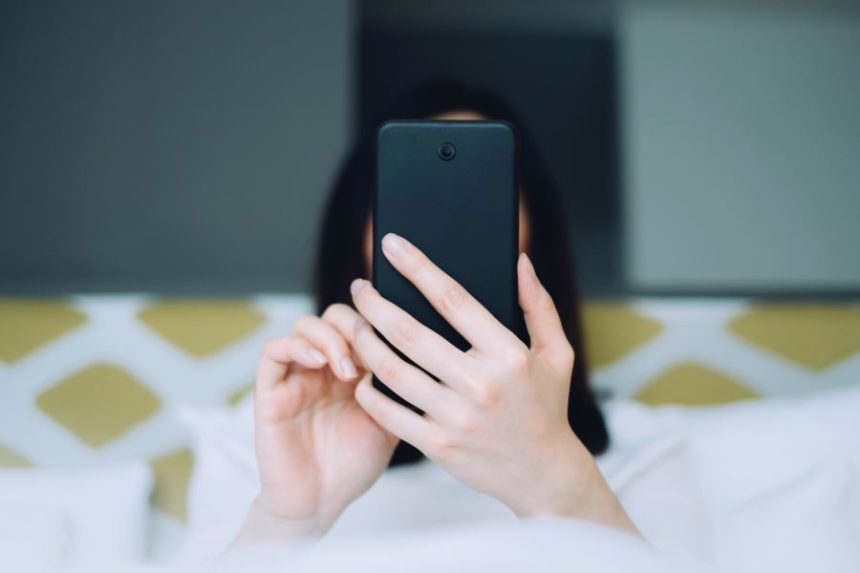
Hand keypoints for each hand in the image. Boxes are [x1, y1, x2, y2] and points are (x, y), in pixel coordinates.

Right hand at [238, 305, 397, 541]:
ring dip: (330, 338)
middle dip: (355, 327)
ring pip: (305, 326)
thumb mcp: (391, 421)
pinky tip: (318, 362)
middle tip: (370, 356)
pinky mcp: (270, 391)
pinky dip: (296, 347)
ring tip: (347, 368)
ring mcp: (296, 376)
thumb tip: (424, 355)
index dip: (378, 326)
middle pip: (335, 316)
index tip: (395, 349)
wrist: (320, 503)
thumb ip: (399, 387)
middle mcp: (323, 367)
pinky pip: (273, 351)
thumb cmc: (352, 464)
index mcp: (353, 370)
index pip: (363, 323)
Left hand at [349, 233, 636, 532]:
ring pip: (392, 370)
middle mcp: (480, 384)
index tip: (392, 244)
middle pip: (410, 333)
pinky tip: (360, 372)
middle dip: (375, 303)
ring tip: (353, 324)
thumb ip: (539, 304)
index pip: (453, 299)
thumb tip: (519, 260)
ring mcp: (456, 417)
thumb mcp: (557, 352)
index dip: (417, 267)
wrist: (543, 474)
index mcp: (508, 354)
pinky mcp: (438, 445)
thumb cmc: (547, 406)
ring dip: (364, 341)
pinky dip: (368, 390)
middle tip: (359, 287)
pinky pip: (389, 413)